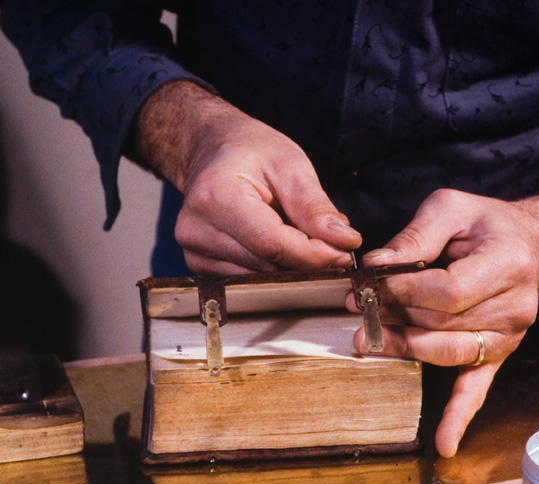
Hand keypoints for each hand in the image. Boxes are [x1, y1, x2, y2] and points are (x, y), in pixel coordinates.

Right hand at [134, 81, 360, 273]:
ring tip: (298, 235)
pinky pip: (247, 279)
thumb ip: (315, 208)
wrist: (211, 149)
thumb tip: (343, 242)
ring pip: (259, 277)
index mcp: (215, 196)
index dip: (314, 254)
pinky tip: (276, 244)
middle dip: (307, 260)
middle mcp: (196, 228)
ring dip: (289, 265)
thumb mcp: (290, 165)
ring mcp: (193, 250)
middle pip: (267, 264)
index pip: (272, 244)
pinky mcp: (199, 264)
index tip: (345, 253)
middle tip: (333, 246)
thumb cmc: (249, 150)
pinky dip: (271, 266)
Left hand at [351, 179, 538, 456]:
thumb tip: (377, 264)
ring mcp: (508, 337)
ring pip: (447, 353)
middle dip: (395, 317)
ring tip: (369, 340)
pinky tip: (445, 442)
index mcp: (507, 264)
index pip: (449, 292)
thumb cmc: (488, 225)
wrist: (531, 245)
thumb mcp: (452, 207)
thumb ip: (415, 234)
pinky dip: (459, 416)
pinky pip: (477, 388)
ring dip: (405, 348)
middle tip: (360, 306)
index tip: (372, 283)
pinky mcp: (498, 355)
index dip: (405, 291)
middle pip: (443, 324)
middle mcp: (514, 307)